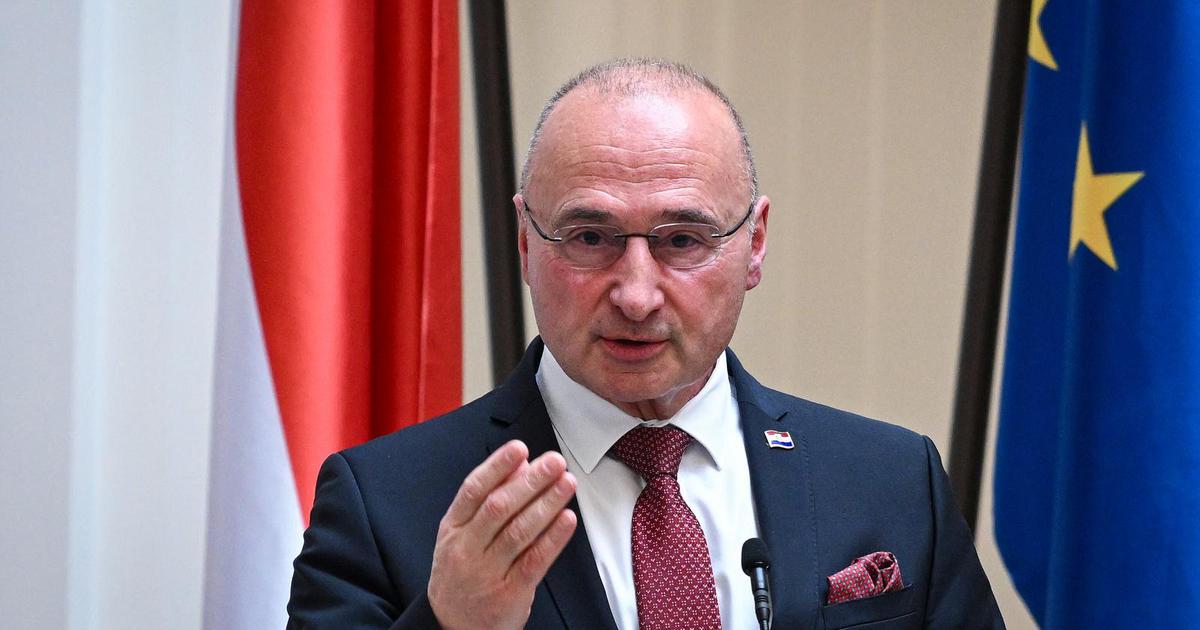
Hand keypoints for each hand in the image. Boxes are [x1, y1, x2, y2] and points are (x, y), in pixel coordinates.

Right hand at [428, 440, 577, 629]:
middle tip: (555, 462)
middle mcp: (466, 549)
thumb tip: (520, 466)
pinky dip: (553, 539)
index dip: (497, 467)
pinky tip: (568, 519)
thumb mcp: (462, 535)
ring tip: (567, 483)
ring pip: (519, 532)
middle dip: (530, 481)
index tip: (520, 449)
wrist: (452, 626)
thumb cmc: (461, 573)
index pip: (473, 491)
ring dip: (547, 504)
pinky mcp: (509, 593)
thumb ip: (488, 501)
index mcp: (452, 529)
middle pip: (499, 508)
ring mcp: (486, 572)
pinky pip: (534, 561)